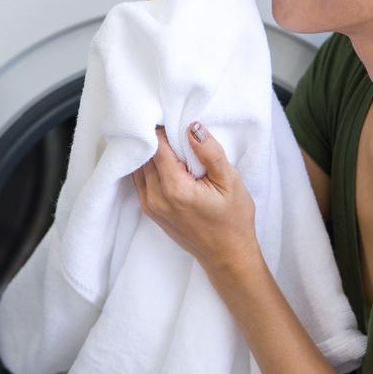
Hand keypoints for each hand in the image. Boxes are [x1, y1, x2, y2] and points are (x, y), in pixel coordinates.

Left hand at [131, 122, 258, 272]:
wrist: (227, 255)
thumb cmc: (233, 219)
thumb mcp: (230, 182)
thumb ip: (210, 153)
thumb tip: (191, 127)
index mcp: (175, 188)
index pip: (157, 146)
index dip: (162, 129)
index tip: (171, 117)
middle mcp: (156, 197)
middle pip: (145, 155)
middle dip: (154, 138)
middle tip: (169, 124)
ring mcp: (150, 206)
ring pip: (139, 167)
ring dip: (149, 152)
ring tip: (167, 141)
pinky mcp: (150, 210)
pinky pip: (140, 180)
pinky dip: (147, 166)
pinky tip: (162, 159)